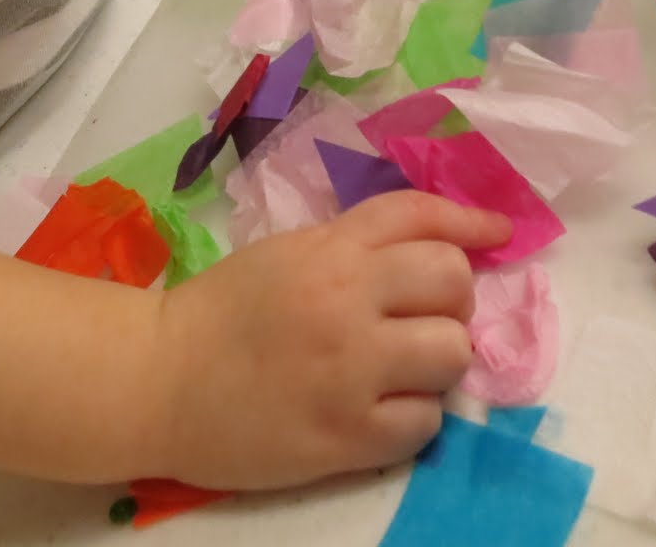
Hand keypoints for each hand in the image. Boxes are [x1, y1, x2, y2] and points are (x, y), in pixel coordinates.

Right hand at [149, 191, 509, 488]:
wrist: (157, 382)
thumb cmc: (221, 312)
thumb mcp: (288, 253)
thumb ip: (356, 244)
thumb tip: (440, 245)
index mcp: (329, 250)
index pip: (421, 217)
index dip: (470, 221)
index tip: (499, 232)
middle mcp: (348, 302)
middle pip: (454, 284)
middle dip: (449, 301)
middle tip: (419, 318)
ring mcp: (351, 372)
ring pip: (452, 355)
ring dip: (435, 362)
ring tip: (399, 370)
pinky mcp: (347, 437)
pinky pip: (426, 424)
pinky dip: (412, 418)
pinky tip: (379, 412)